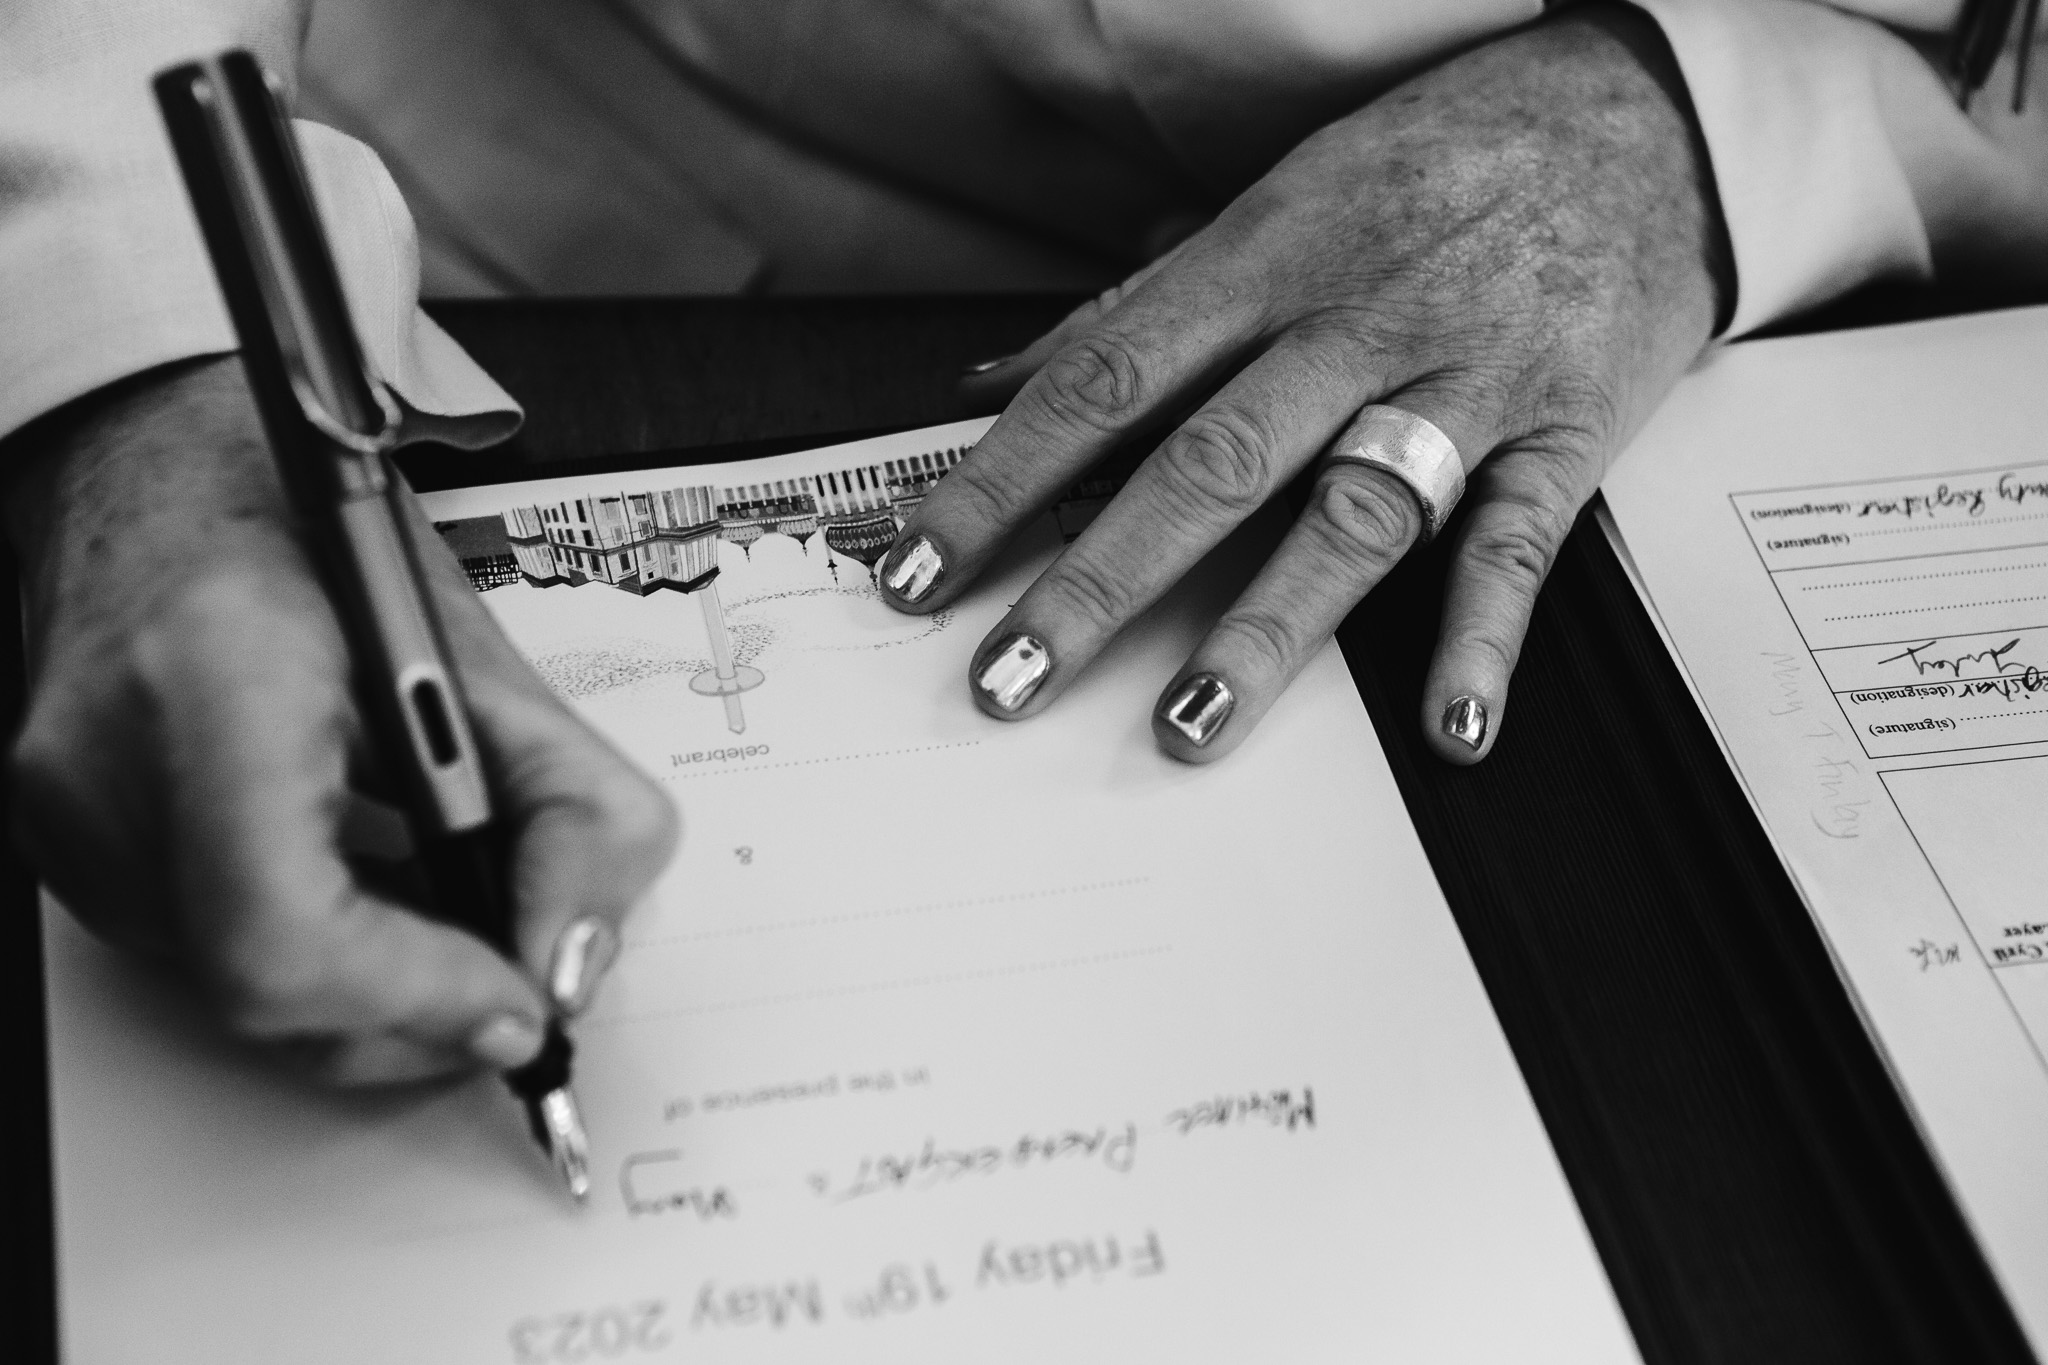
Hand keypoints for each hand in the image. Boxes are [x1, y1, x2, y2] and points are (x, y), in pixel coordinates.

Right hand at [3, 356, 676, 1084]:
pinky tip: (376, 902)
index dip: (413, 994)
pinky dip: (313, 956)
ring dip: (371, 995)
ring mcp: (70, 814)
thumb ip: (574, 813)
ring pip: (232, 996)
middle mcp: (109, 758)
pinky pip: (200, 955)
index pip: (282, 927)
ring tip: (454, 930)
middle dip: (414, 1016)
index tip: (510, 1000)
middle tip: (510, 987)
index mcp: (218, 676)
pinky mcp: (67, 845)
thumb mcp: (494, 657)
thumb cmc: (310, 533)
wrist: (158, 467)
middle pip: (260, 987)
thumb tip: (569, 966)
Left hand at [880, 5, 1730, 761]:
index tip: (920, 568)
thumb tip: (997, 380)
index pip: (1103, 381)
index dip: (1000, 481)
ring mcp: (1464, 380)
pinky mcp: (1568, 431)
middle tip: (1009, 679)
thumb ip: (1140, 303)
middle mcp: (1355, 321)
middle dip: (1096, 581)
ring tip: (1185, 730)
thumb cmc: (1440, 161)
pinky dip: (1484, 637)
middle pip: (1206, 462)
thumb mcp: (1278, 200)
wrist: (1643, 117)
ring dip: (1262, 631)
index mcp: (1267, 257)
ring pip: (1349, 514)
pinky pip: (1520, 542)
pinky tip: (1448, 725)